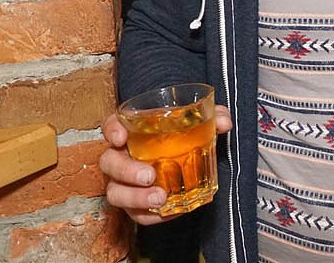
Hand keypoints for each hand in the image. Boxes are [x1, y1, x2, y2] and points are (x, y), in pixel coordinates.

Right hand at [100, 105, 232, 224]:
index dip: (111, 130)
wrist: (190, 165)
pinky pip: (136, 215)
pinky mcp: (135, 205)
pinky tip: (169, 212)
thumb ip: (214, 118)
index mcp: (134, 132)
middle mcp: (123, 157)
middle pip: (109, 163)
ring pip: (116, 193)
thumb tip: (224, 122)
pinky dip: (151, 216)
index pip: (112, 126)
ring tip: (159, 198)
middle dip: (126, 171)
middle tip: (148, 176)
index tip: (121, 137)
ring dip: (135, 198)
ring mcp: (126, 183)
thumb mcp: (201, 125)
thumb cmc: (185, 140)